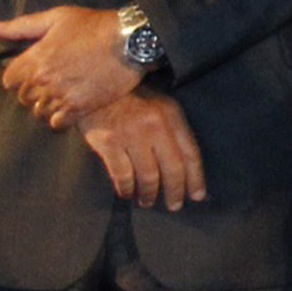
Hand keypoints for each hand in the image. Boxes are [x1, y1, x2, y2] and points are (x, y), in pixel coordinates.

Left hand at [0, 6, 142, 128]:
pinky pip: (58, 122)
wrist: (132, 41)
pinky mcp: (80, 107)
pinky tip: (70, 107)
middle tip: (51, 83)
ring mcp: (61, 95)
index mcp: (34, 59)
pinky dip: (60, 118)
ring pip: (40, 111)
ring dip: (47, 105)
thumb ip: (21, 26)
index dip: (20, 76)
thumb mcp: (57, 17)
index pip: (9, 80)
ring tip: (62, 94)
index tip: (35, 71)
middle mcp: (43, 80)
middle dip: (33, 91)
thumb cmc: (94, 26)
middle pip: (24, 97)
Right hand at [80, 89, 207, 208]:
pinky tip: (126, 193)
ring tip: (148, 201)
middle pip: (172, 168)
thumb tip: (184, 165)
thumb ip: (172, 130)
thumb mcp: (159, 106)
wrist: (94, 85)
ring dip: (149, 193)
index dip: (195, 178)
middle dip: (175, 191)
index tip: (197, 195)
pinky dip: (126, 188)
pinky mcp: (108, 142)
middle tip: (174, 205)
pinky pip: (122, 175)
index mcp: (172, 116)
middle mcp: (155, 126)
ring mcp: (132, 135)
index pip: (191, 153)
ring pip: (148, 175)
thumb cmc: (130, 98)